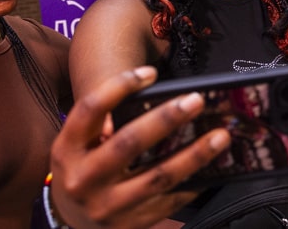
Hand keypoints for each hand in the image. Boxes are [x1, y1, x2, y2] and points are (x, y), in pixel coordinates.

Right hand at [48, 66, 229, 228]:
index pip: (91, 110)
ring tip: (220, 136)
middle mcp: (83, 179)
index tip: (150, 73)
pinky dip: (194, 183)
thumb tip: (156, 99)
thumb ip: (103, 126)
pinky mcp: (130, 224)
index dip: (119, 86)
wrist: (73, 222)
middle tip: (195, 101)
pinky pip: (169, 201)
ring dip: (194, 155)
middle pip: (128, 142)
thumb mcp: (77, 148)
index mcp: (67, 150)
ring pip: (158, 176)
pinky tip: (212, 169)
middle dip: (166, 119)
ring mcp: (107, 206)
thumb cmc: (82, 172)